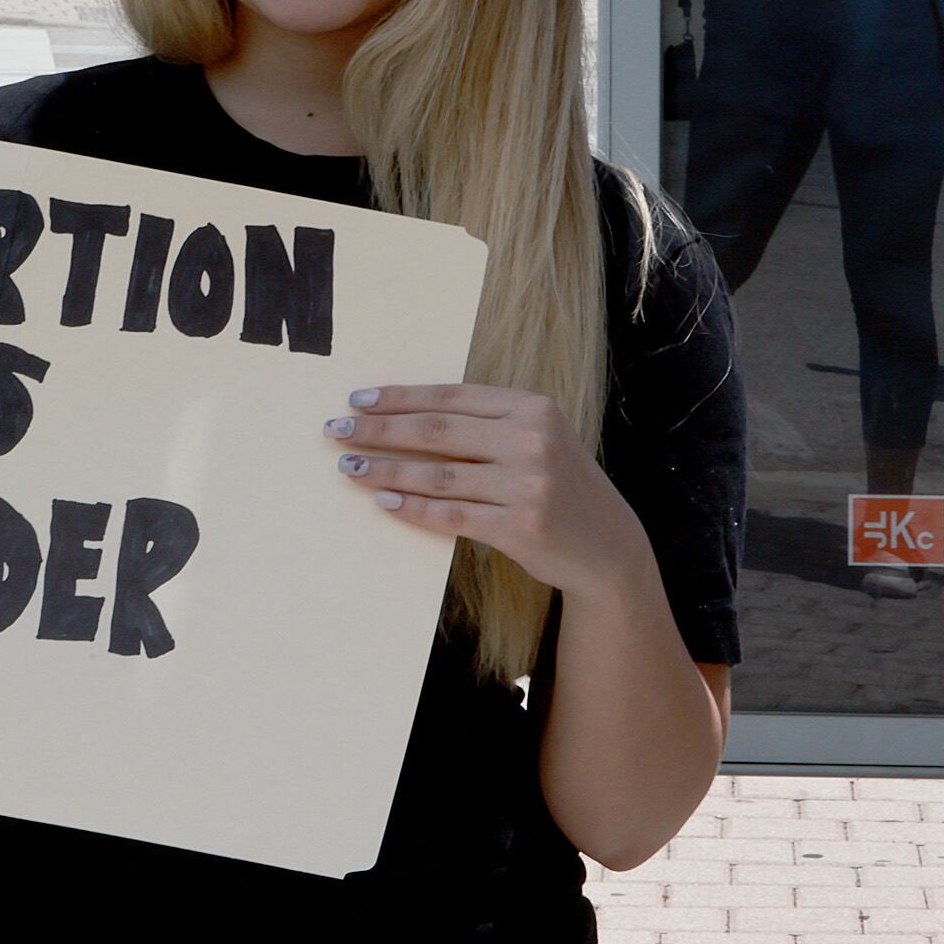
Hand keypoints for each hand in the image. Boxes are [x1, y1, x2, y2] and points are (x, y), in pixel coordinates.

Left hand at [326, 384, 651, 599]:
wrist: (606, 545)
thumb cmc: (556, 483)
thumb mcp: (534, 438)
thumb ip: (484, 423)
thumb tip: (401, 415)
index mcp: (532, 407)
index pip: (449, 398)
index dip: (398, 398)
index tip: (357, 400)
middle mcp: (532, 440)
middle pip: (436, 432)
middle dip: (379, 431)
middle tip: (336, 432)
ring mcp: (529, 485)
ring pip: (437, 475)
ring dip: (385, 471)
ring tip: (349, 469)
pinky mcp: (521, 527)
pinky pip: (451, 515)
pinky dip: (412, 508)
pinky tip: (383, 502)